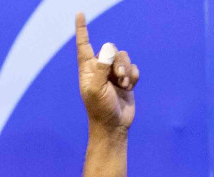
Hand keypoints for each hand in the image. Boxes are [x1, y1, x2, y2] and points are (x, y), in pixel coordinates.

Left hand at [74, 12, 138, 131]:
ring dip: (126, 70)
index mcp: (88, 69)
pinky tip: (129, 87)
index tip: (79, 14)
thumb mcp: (96, 89)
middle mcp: (100, 68)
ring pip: (124, 57)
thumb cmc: (100, 109)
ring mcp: (113, 74)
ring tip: (124, 84)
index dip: (82, 30)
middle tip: (117, 77)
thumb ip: (100, 67)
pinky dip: (133, 76)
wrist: (113, 125)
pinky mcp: (126, 80)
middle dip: (118, 62)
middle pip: (111, 49)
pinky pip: (133, 67)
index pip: (84, 45)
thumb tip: (108, 49)